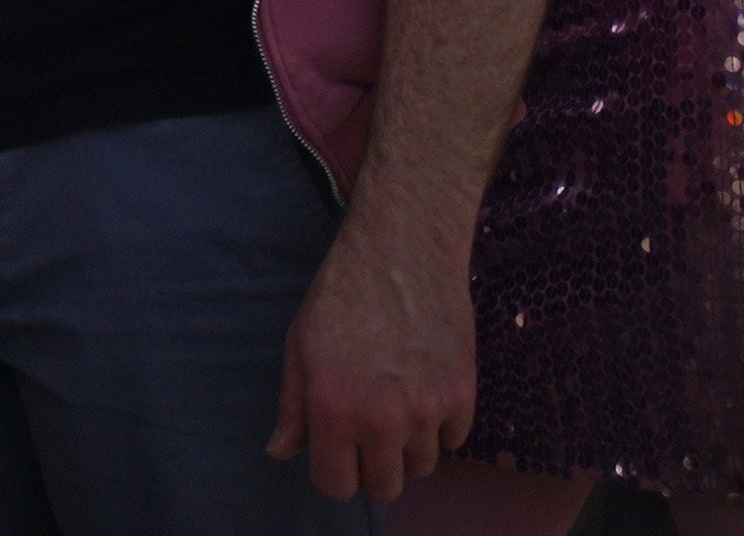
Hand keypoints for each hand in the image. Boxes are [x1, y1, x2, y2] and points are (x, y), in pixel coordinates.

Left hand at [267, 212, 474, 501]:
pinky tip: (424, 388)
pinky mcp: (463, 398)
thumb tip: (280, 452)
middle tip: (368, 435)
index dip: (335, 473)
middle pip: (385, 488)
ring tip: (396, 403)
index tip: (338, 454)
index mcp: (333, 410)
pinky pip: (453, 441)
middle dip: (372, 469)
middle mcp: (381, 420)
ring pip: (422, 468)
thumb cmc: (340, 297)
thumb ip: (292, 408)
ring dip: (408, 448)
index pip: (337, 485)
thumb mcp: (300, 348)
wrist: (402, 255)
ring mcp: (427, 412)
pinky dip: (440, 426)